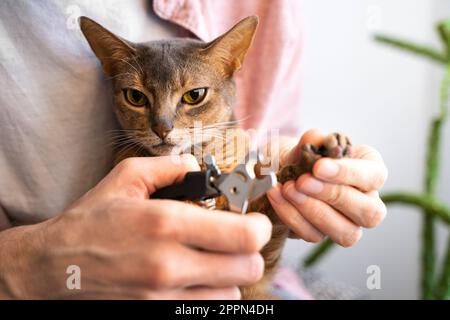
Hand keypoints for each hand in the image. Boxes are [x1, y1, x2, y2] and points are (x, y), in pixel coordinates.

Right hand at [0, 154, 270, 298]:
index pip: (244, 236)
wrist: (53, 268)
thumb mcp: (125, 178)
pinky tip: (192, 279)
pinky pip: (206, 310)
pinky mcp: (156, 316)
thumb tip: (199, 166)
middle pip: (247, 269)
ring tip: (207, 262)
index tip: (254, 223)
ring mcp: (162, 298)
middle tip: (233, 242)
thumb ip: (170, 166)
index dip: (259, 228)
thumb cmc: (91, 221)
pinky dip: (208, 295)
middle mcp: (169, 265)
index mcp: (166, 223)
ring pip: (231, 295)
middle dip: (247, 252)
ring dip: (228, 277)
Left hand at [267, 129, 387, 246]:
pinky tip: (276, 196)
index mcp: (370, 171)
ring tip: (288, 189)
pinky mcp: (322, 235)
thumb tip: (316, 138)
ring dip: (314, 211)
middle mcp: (367, 202)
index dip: (348, 173)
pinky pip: (313, 235)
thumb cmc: (301, 154)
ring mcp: (347, 224)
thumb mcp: (306, 142)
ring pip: (346, 233)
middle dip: (333, 196)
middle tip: (302, 181)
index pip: (375, 176)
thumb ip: (313, 140)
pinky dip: (292, 216)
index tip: (319, 166)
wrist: (277, 171)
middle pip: (369, 212)